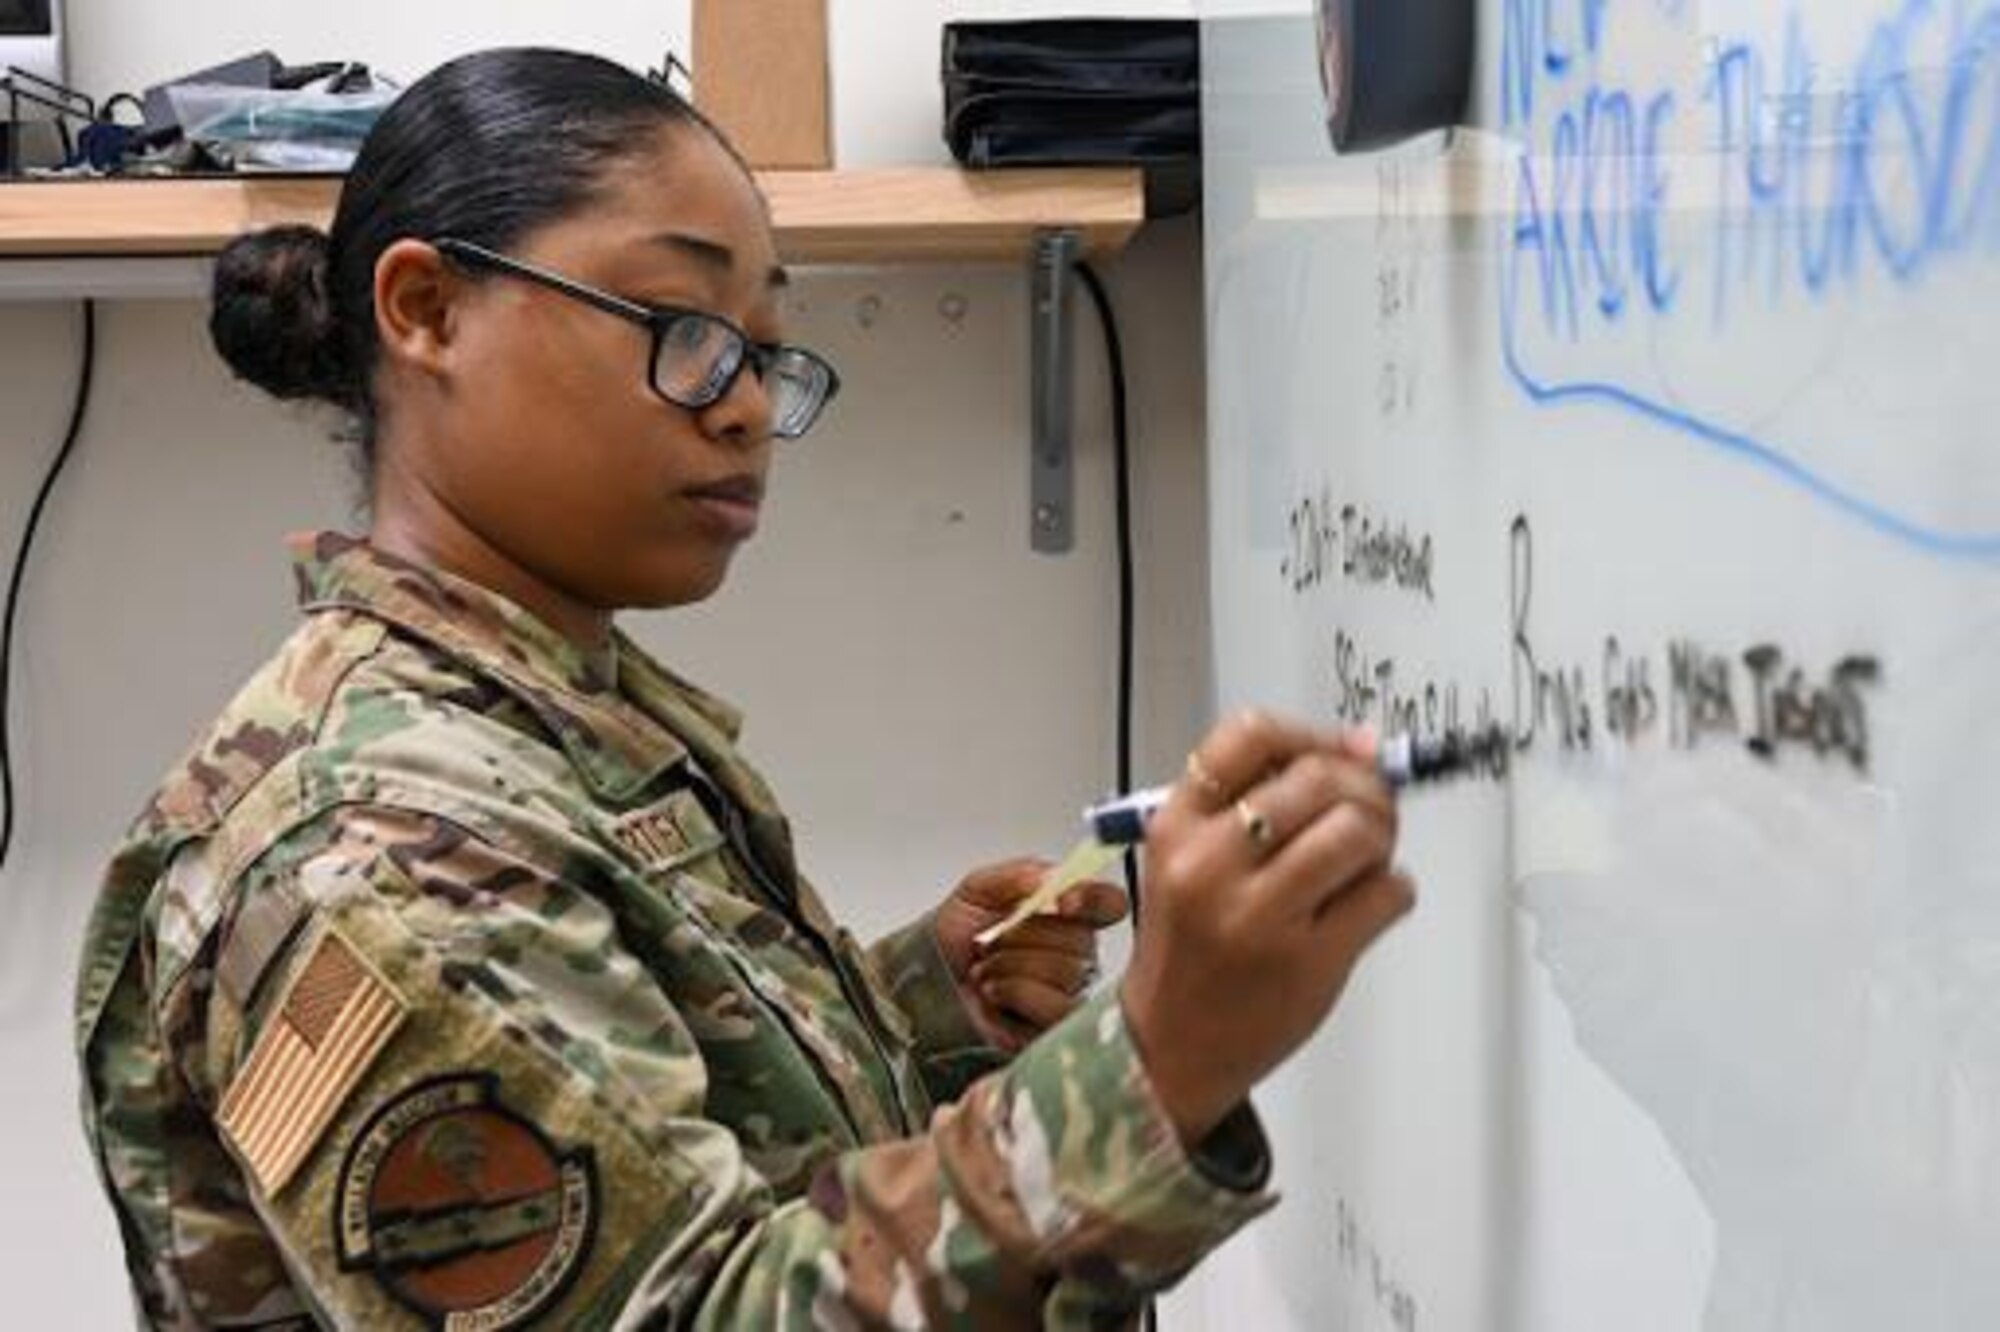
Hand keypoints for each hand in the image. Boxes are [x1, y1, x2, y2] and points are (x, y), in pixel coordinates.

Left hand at [934, 859, 1129, 1051]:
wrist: (922, 981)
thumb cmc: (951, 938)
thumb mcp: (978, 889)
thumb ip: (1020, 875)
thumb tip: (1055, 878)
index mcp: (1065, 914)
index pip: (1109, 903)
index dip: (1094, 900)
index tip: (1064, 901)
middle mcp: (1073, 953)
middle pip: (1083, 940)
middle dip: (1026, 936)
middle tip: (993, 940)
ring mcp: (1066, 991)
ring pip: (1068, 972)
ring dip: (1013, 965)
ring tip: (987, 969)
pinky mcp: (1053, 1027)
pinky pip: (1056, 1006)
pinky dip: (1016, 992)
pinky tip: (994, 993)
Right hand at [1119, 714, 1414, 1144]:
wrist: (1170, 1044)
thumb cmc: (1190, 948)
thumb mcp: (1188, 857)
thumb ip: (1255, 799)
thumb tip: (1361, 747)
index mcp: (1176, 827)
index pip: (1250, 736)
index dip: (1311, 734)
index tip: (1339, 750)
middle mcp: (1211, 864)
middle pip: (1318, 778)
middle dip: (1362, 789)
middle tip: (1366, 812)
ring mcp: (1260, 915)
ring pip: (1358, 831)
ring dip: (1381, 838)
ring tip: (1365, 860)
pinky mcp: (1310, 961)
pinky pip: (1387, 893)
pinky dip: (1393, 891)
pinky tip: (1366, 905)